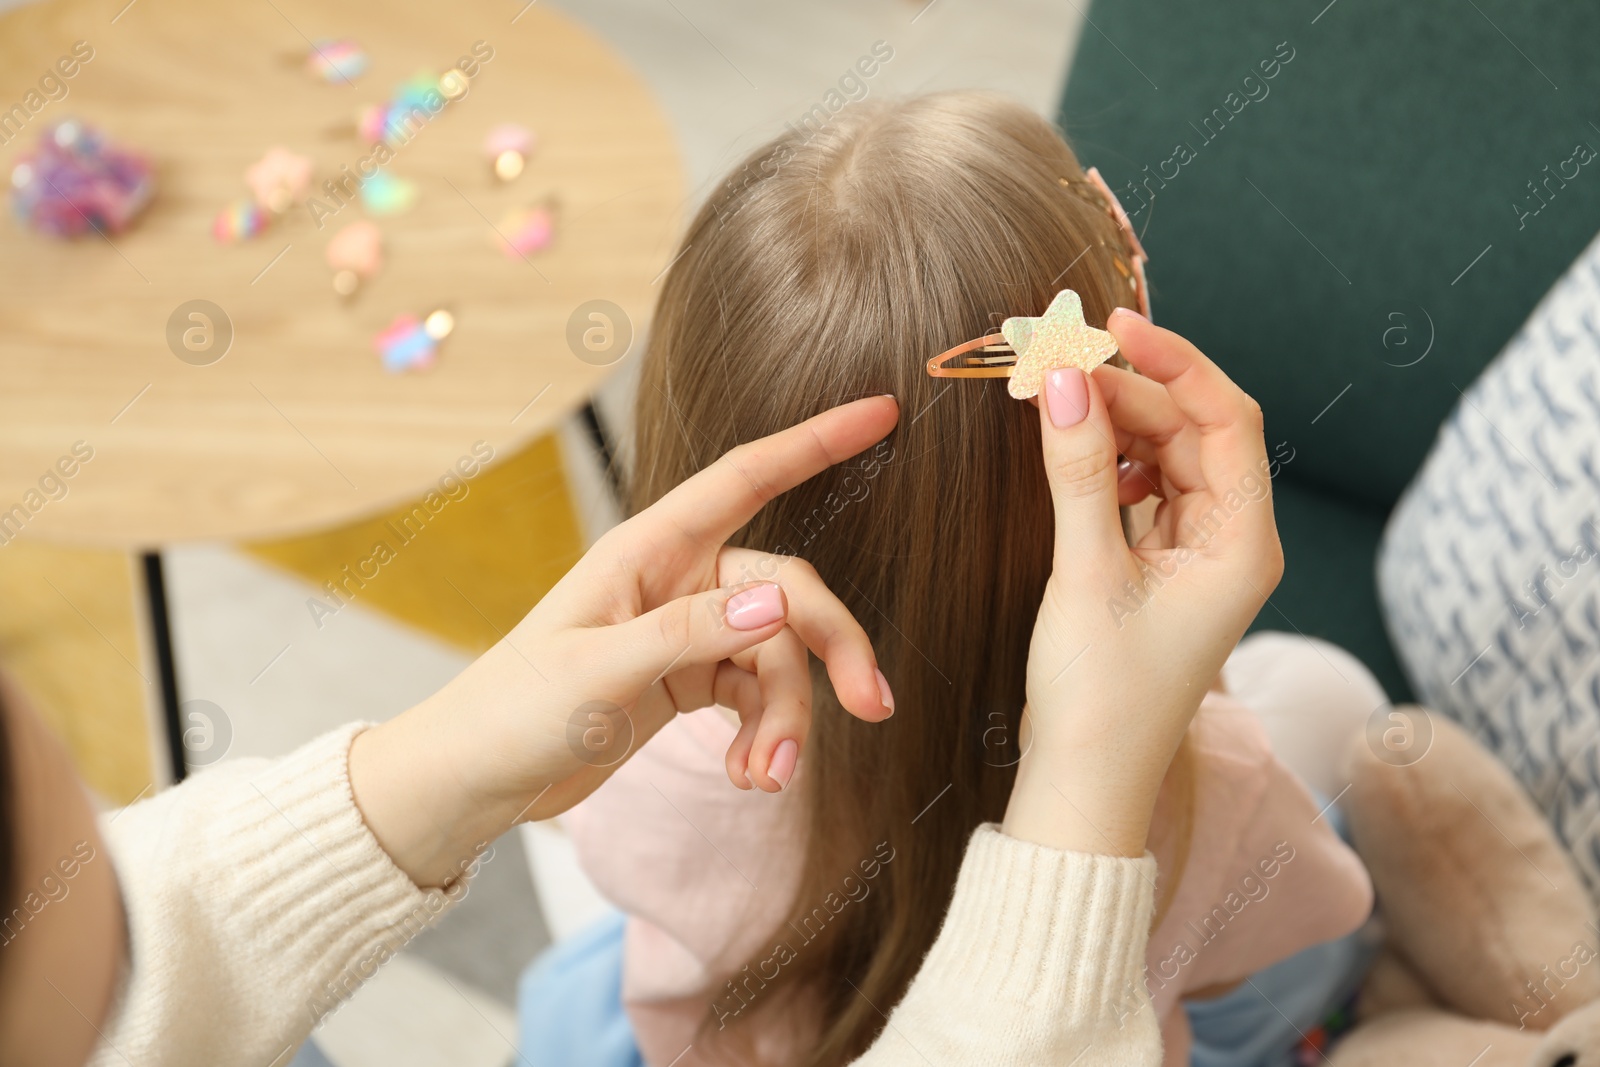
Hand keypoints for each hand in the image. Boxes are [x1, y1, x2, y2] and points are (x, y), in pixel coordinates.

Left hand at [350, 396, 899, 886]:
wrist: (475, 780)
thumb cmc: (514, 711)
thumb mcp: (598, 672)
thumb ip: (689, 634)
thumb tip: (780, 606)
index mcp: (648, 550)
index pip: (747, 478)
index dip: (817, 442)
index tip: (881, 411)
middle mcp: (677, 580)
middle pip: (787, 594)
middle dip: (831, 650)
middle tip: (872, 705)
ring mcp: (686, 632)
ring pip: (777, 656)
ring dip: (787, 720)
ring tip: (765, 780)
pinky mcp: (688, 681)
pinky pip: (755, 696)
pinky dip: (762, 736)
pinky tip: (748, 777)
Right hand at [1002, 311, 1282, 856]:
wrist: (1082, 784)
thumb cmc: (1099, 697)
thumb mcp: (1086, 574)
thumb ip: (1079, 470)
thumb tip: (1068, 379)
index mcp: (1243, 544)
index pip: (1225, 419)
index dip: (1174, 362)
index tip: (1112, 327)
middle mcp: (1231, 542)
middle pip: (1189, 431)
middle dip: (1127, 391)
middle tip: (1057, 361)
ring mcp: (1195, 555)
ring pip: (1161, 456)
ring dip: (1111, 423)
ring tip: (1053, 396)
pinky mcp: (1158, 569)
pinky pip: (1138, 490)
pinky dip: (1104, 462)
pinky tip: (1069, 449)